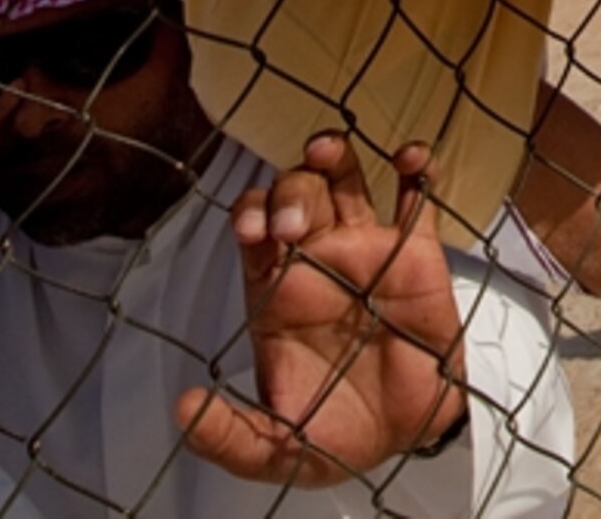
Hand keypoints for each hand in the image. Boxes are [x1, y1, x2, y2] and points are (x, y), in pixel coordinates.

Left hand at [176, 136, 469, 486]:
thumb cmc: (333, 437)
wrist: (404, 441)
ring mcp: (368, 252)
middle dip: (288, 194)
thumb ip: (228, 434)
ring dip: (334, 158)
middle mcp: (317, 261)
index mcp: (277, 293)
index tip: (255, 233)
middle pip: (295, 196)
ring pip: (345, 183)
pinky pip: (417, 200)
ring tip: (328, 151)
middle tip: (294, 229)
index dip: (251, 217)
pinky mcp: (418, 257)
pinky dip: (415, 169)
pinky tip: (409, 159)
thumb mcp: (274, 449)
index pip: (254, 231)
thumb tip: (183, 410)